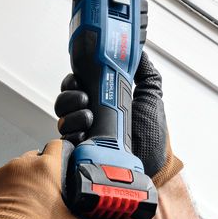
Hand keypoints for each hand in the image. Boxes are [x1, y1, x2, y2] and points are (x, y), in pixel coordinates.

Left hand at [0, 140, 129, 218]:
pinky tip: (20, 211)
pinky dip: (12, 193)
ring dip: (31, 182)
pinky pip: (4, 183)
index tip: (76, 169)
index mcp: (45, 169)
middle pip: (41, 158)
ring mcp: (1, 175)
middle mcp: (21, 166)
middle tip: (59, 194)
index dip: (72, 156)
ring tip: (39, 206)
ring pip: (22, 170)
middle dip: (51, 173)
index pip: (62, 146)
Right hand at [55, 52, 182, 186]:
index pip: (77, 85)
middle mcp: (88, 117)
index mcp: (101, 102)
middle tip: (85, 98)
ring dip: (71, 114)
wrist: (155, 166)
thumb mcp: (151, 98)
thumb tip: (140, 52)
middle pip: (64, 99)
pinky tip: (84, 134)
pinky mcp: (78, 153)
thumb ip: (146, 74)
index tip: (80, 79)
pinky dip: (71, 133)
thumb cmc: (153, 135)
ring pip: (62, 117)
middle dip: (70, 95)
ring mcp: (82, 136)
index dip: (74, 80)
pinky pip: (63, 139)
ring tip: (89, 118)